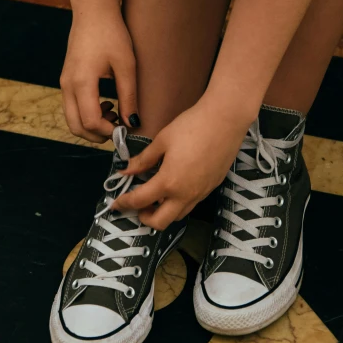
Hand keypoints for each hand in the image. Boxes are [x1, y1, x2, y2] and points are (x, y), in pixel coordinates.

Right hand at [60, 5, 138, 142]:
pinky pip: (72, 108)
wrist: (93, 11)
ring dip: (91, 125)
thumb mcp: (126, 65)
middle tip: (119, 129)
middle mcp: (68, 85)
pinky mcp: (65, 80)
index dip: (109, 131)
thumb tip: (132, 123)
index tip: (126, 129)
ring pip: (72, 119)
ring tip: (115, 113)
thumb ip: (128, 96)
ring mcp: (64, 83)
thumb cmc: (112, 34)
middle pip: (76, 126)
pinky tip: (106, 104)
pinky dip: (86, 114)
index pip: (91, 121)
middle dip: (97, 135)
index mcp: (82, 82)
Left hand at [113, 94, 253, 229]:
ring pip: (178, 215)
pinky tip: (175, 186)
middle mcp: (185, 194)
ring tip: (155, 196)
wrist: (225, 120)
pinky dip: (178, 203)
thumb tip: (126, 170)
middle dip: (145, 218)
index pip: (140, 201)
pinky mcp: (212, 187)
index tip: (116, 203)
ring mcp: (200, 193)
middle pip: (160, 222)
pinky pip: (191, 204)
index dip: (124, 203)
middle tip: (137, 204)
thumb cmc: (191, 126)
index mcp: (168, 182)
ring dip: (162, 212)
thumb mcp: (161, 141)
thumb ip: (143, 160)